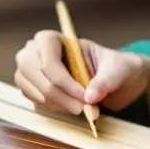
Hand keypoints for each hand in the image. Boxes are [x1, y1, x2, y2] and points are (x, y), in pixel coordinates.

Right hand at [13, 31, 149, 115]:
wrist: (117, 82)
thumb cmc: (116, 68)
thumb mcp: (118, 70)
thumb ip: (106, 81)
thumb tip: (90, 97)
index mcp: (53, 39)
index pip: (47, 60)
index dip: (63, 81)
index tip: (84, 97)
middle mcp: (36, 52)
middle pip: (31, 74)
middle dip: (56, 94)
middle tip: (81, 108)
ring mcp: (31, 72)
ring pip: (31, 90)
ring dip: (56, 104)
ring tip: (81, 108)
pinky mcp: (34, 91)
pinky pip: (36, 103)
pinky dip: (53, 109)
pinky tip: (71, 107)